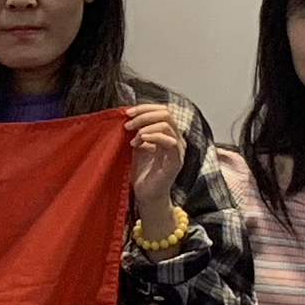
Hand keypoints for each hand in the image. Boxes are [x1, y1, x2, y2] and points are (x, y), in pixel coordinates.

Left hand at [122, 102, 187, 238]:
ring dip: (146, 127)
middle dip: (144, 115)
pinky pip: (170, 142)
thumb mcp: (137, 146)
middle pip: (166, 114)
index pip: (163, 110)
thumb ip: (137, 131)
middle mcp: (176, 139)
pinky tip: (141, 141)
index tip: (127, 113)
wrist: (146, 196)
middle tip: (128, 124)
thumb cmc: (142, 172)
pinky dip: (154, 136)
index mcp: (168, 134)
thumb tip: (127, 116)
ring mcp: (178, 150)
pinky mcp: (176, 161)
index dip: (145, 108)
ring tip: (132, 138)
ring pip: (167, 125)